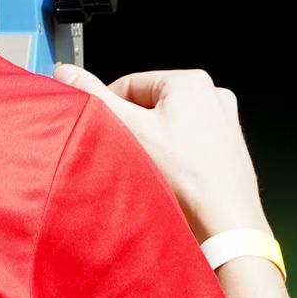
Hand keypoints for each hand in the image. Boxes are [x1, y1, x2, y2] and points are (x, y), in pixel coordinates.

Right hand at [53, 64, 269, 241]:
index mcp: (191, 81)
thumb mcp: (129, 129)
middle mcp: (214, 96)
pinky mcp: (229, 150)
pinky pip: (190, 146)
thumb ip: (94, 96)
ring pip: (171, 127)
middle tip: (128, 153)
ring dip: (155, 145)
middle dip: (135, 128)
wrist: (226, 225)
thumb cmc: (186, 179)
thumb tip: (67, 73)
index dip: (111, 108)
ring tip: (152, 170)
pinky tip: (170, 179)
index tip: (106, 130)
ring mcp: (225, 124)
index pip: (130, 84)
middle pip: (151, 106)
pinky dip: (176, 159)